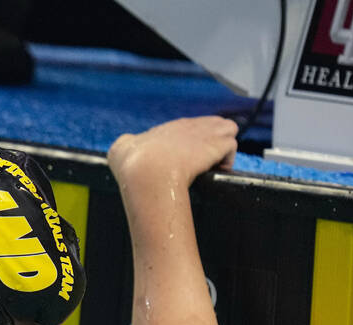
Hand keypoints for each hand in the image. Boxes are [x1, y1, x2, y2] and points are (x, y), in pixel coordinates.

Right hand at [107, 116, 237, 193]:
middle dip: (212, 143)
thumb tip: (122, 148)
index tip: (187, 161)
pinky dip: (227, 161)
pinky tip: (215, 172)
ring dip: (223, 149)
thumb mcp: (121, 148)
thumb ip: (126, 145)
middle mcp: (189, 126)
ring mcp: (205, 133)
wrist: (144, 170)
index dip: (192, 144)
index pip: (190, 128)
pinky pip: (232, 147)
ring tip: (212, 168)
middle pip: (212, 124)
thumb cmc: (131, 161)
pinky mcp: (218, 144)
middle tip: (203, 166)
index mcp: (168, 128)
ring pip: (227, 130)